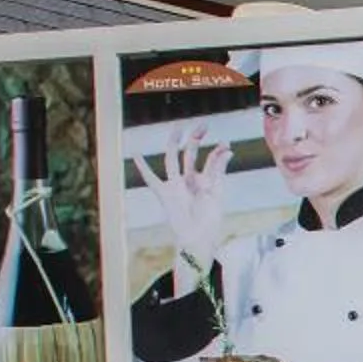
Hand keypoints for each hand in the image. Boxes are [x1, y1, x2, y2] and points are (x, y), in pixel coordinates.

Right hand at [129, 126, 229, 276]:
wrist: (198, 237)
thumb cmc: (210, 218)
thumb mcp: (217, 190)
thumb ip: (219, 169)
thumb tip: (227, 149)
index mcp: (205, 180)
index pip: (210, 159)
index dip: (217, 151)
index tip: (226, 144)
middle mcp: (189, 179)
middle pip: (190, 153)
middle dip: (195, 138)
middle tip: (203, 124)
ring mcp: (176, 185)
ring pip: (172, 159)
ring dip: (174, 143)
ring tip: (178, 127)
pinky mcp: (164, 193)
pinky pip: (150, 179)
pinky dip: (142, 168)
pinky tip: (135, 154)